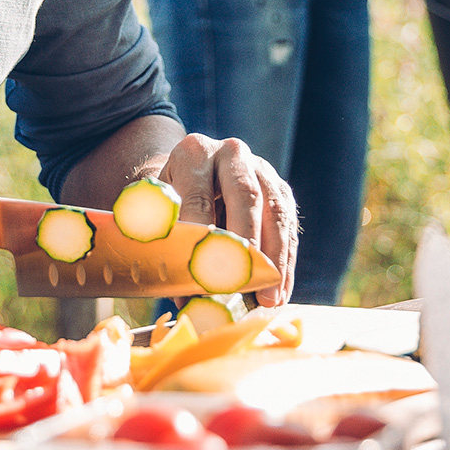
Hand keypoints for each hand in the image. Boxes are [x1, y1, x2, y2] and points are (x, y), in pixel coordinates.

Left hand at [157, 133, 297, 306]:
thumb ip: (169, 245)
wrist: (191, 175)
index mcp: (194, 152)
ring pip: (276, 211)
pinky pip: (289, 225)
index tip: (208, 271)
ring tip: (269, 297)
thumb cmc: (171, 201)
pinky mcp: (281, 189)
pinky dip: (286, 261)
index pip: (199, 197)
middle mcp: (232, 153)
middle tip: (248, 281)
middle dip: (248, 243)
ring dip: (275, 258)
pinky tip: (280, 290)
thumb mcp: (160, 211)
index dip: (204, 236)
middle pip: (246, 196)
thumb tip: (186, 294)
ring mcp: (261, 169)